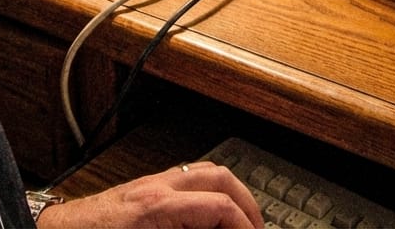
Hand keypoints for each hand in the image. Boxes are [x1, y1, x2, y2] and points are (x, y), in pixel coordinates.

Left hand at [36, 160, 263, 228]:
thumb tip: (216, 228)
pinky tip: (206, 219)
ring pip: (201, 172)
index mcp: (156, 207)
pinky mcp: (138, 191)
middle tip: (256, 228)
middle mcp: (153, 187)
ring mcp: (145, 184)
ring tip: (237, 222)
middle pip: (217, 175)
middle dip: (245, 203)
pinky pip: (184, 180)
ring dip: (227, 195)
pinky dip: (205, 194)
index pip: (220, 205)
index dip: (245, 225)